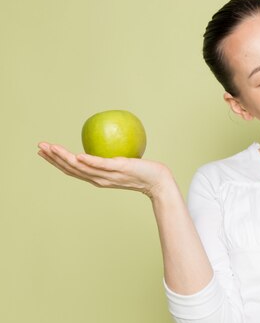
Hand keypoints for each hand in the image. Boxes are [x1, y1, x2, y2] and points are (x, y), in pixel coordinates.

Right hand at [37, 142, 172, 198]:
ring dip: (64, 157)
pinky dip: (88, 161)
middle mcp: (99, 179)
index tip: (44, 152)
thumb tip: (105, 140)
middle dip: (53, 159)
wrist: (158, 182)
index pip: (72, 170)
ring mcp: (108, 175)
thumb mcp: (123, 163)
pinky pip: (100, 165)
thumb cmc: (142, 171)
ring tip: (51, 147)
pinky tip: (78, 155)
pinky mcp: (118, 169)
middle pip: (71, 169)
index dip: (56, 162)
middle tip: (39, 147)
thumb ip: (111, 158)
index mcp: (98, 178)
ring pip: (81, 167)